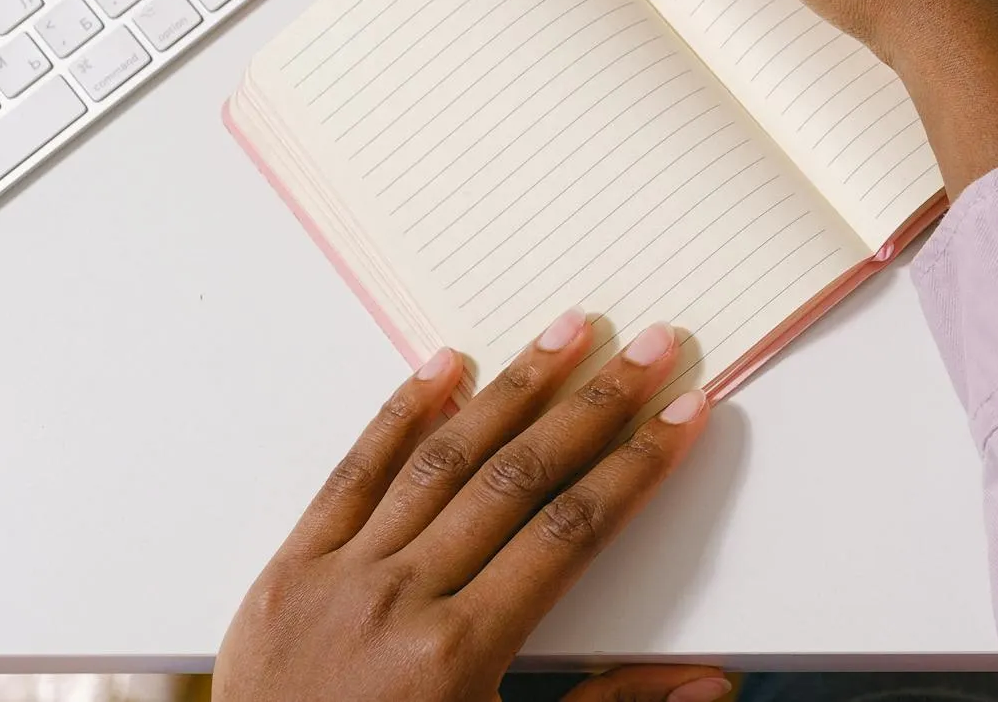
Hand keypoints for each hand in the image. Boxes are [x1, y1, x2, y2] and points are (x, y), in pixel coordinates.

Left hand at [213, 315, 727, 701]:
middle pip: (521, 476)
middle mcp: (401, 600)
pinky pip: (351, 474)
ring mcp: (340, 576)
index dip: (638, 465)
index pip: (574, 531)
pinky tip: (444, 367)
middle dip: (597, 404)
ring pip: (443, 457)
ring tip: (567, 332)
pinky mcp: (290, 570)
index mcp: (461, 654)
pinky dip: (401, 414)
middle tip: (651, 348)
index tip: (682, 414)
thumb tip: (708, 686)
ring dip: (515, 386)